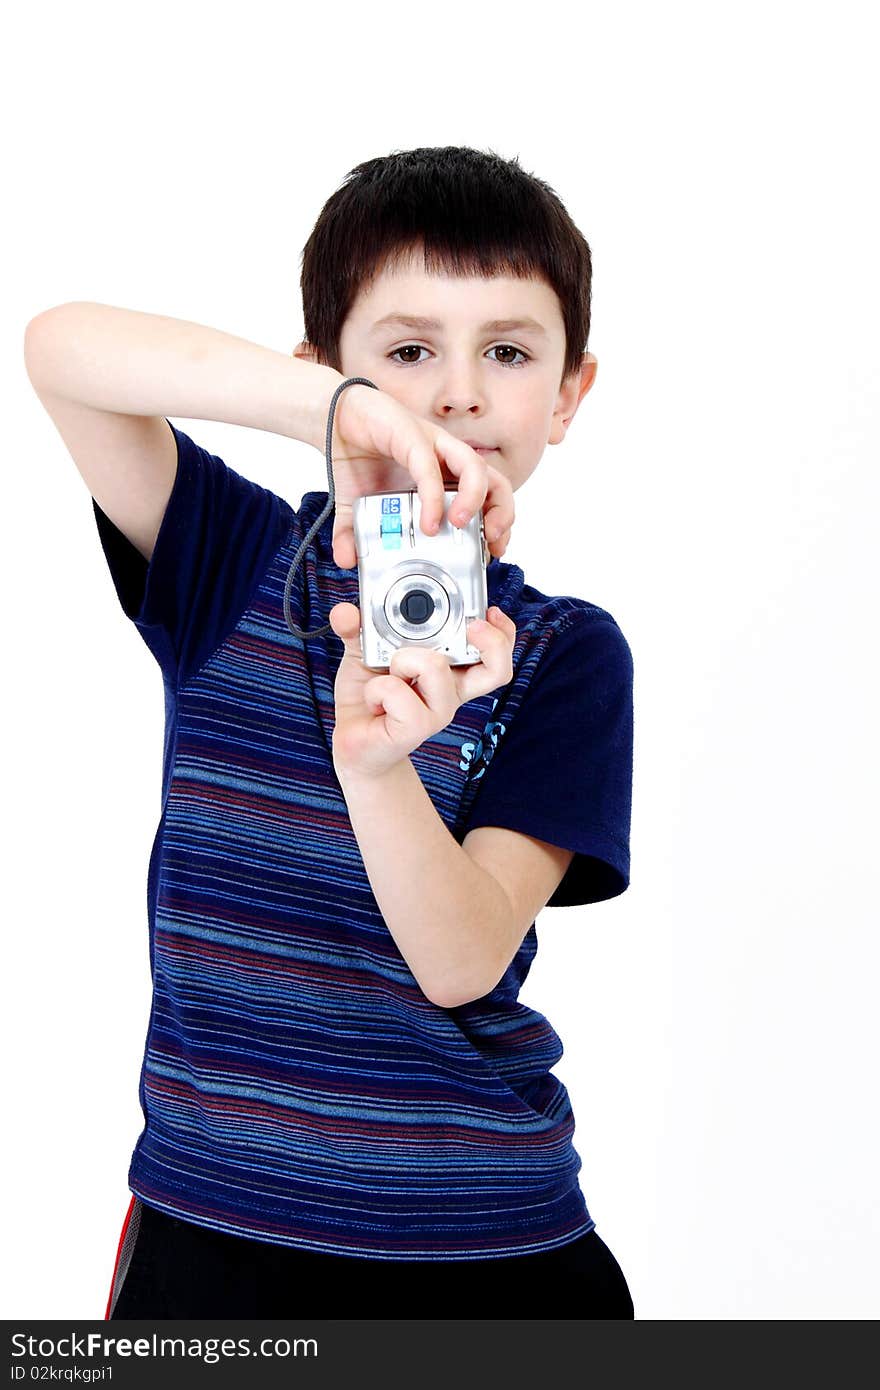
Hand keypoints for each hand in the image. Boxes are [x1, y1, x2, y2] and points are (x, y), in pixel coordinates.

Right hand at [321, 382, 514, 569]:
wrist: (330, 417)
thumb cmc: (356, 455)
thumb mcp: (356, 506)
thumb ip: (354, 534)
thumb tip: (346, 560)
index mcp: (443, 475)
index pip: (488, 497)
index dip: (498, 523)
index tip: (493, 551)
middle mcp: (445, 458)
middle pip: (495, 481)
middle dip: (502, 513)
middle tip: (492, 543)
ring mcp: (431, 444)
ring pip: (475, 467)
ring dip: (475, 500)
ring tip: (460, 527)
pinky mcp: (409, 434)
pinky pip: (429, 465)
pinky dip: (433, 496)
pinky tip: (428, 522)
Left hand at [329, 601, 515, 782]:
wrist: (353, 742)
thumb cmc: (369, 695)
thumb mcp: (364, 652)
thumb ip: (357, 627)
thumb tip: (345, 611)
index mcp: (450, 672)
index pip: (495, 657)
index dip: (502, 634)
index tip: (489, 612)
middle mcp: (450, 692)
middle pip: (495, 669)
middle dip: (487, 640)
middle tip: (471, 626)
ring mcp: (436, 713)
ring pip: (435, 666)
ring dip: (402, 659)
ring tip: (389, 673)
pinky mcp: (415, 729)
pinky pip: (396, 691)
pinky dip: (376, 689)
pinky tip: (373, 701)